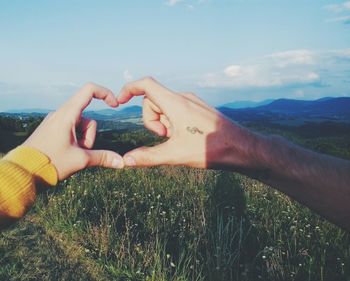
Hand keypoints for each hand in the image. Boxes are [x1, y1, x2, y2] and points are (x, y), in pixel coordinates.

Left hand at [24, 83, 123, 179]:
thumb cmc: (50, 163)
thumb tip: (122, 162)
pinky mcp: (52, 130)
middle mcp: (60, 114)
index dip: (106, 93)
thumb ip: (103, 158)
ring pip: (80, 127)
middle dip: (90, 136)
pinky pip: (71, 131)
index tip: (115, 105)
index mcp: (67, 114)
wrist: (23, 172)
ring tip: (70, 155)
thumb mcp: (80, 160)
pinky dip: (74, 142)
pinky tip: (66, 154)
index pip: (89, 91)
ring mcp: (55, 122)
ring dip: (82, 141)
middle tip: (80, 151)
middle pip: (88, 119)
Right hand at [117, 77, 257, 168]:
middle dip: (151, 119)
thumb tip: (126, 160)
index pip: (146, 84)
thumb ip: (148, 156)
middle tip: (164, 137)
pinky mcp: (199, 109)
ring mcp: (193, 102)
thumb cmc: (210, 149)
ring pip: (165, 106)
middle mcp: (183, 98)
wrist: (241, 148)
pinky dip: (173, 122)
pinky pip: (177, 110)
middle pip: (152, 100)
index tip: (119, 101)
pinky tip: (184, 137)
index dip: (129, 89)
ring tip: (176, 139)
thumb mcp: (175, 154)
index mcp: (175, 103)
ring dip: (163, 122)